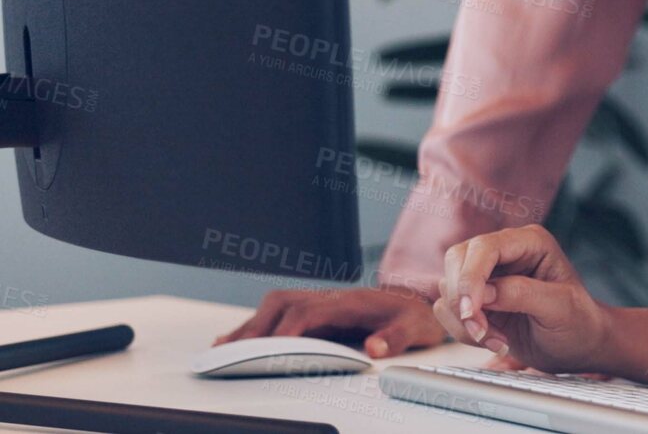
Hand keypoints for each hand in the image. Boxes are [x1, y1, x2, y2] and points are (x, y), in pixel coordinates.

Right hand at [213, 287, 445, 358]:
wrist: (421, 305)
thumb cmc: (416, 317)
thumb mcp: (416, 328)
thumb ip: (397, 337)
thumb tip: (374, 346)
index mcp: (349, 302)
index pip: (308, 312)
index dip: (286, 330)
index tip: (269, 349)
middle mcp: (330, 298)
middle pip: (283, 304)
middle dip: (258, 326)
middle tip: (236, 351)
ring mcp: (322, 303)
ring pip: (277, 306)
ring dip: (252, 324)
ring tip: (225, 346)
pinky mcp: (318, 311)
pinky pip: (281, 313)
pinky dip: (258, 325)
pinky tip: (240, 339)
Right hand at [434, 224, 616, 374]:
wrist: (577, 346)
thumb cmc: (578, 322)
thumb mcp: (561, 308)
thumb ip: (523, 295)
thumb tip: (483, 293)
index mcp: (530, 242)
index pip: (485, 247)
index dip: (471, 277)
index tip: (472, 312)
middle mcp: (505, 253)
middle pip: (457, 260)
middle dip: (462, 300)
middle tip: (482, 330)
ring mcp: (487, 276)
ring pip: (447, 287)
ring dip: (466, 321)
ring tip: (499, 339)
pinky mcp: (476, 300)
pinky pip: (447, 310)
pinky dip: (463, 331)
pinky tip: (494, 339)